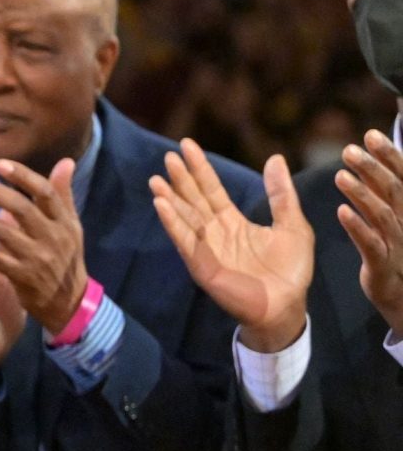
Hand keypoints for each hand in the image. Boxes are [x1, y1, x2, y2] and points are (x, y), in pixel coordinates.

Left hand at [0, 155, 88, 329]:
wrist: (68, 301)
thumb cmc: (65, 256)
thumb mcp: (70, 226)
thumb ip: (62, 195)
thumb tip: (65, 161)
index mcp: (64, 222)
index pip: (44, 193)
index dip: (23, 177)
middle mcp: (52, 237)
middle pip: (20, 208)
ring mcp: (36, 258)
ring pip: (2, 232)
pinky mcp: (21, 276)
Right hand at [150, 140, 311, 351]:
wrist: (286, 305)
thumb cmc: (291, 269)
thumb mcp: (292, 224)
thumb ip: (281, 194)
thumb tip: (275, 158)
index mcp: (233, 221)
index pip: (211, 189)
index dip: (200, 168)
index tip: (186, 145)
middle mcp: (214, 232)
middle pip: (193, 199)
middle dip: (181, 178)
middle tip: (169, 155)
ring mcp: (205, 248)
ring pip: (184, 217)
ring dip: (169, 198)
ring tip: (156, 179)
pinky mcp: (202, 264)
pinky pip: (184, 240)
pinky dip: (172, 223)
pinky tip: (161, 205)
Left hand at [338, 132, 402, 339]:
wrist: (402, 294)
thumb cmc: (395, 248)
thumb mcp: (391, 215)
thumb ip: (381, 190)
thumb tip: (367, 160)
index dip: (389, 155)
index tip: (371, 134)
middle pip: (394, 190)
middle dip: (373, 168)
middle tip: (349, 150)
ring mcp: (398, 243)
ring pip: (382, 214)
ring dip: (362, 194)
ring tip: (340, 176)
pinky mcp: (383, 264)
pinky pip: (371, 244)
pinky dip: (358, 227)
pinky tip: (341, 212)